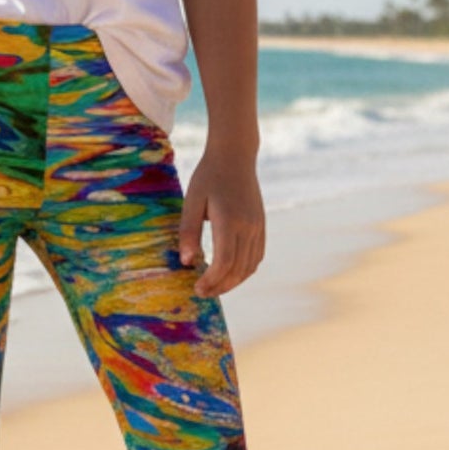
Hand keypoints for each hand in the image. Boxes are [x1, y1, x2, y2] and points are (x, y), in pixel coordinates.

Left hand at [177, 150, 265, 297]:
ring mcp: (258, 227)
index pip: (224, 261)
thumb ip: (189, 232)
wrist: (235, 156)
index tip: (197, 288)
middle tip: (202, 293)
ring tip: (214, 287)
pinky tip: (230, 273)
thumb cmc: (208, 177)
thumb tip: (187, 262)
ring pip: (250, 266)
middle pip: (238, 269)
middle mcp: (248, 226)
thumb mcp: (192, 201)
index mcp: (230, 220)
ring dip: (233, 282)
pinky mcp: (261, 226)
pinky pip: (257, 256)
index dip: (212, 280)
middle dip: (220, 286)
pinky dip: (244, 271)